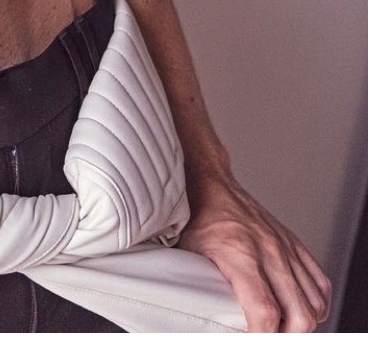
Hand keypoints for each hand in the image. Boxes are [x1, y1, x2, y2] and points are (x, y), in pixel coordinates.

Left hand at [177, 171, 331, 331]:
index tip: (252, 338)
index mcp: (240, 255)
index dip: (262, 335)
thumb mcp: (189, 253)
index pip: (265, 311)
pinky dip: (316, 303)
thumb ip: (198, 285)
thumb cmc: (199, 219)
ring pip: (314, 303)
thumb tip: (192, 311)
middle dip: (287, 336)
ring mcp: (285, 248)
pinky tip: (300, 307)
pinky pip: (321, 283)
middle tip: (269, 334)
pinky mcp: (294, 244)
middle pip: (299, 315)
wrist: (212, 184)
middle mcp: (269, 252)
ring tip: (283, 326)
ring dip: (302, 322)